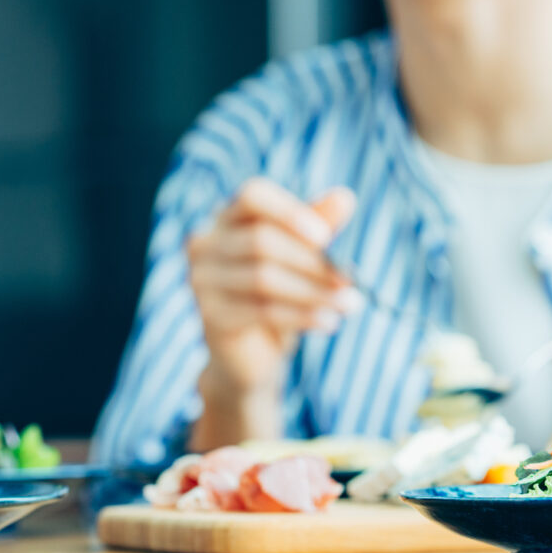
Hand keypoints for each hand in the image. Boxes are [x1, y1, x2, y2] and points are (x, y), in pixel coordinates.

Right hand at [186, 178, 357, 446]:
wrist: (252, 356)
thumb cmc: (277, 297)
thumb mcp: (300, 258)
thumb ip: (316, 226)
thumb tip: (345, 197)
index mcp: (227, 218)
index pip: (252, 195)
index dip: (288, 212)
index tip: (325, 237)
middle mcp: (206, 244)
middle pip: (262, 240)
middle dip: (312, 261)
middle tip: (349, 279)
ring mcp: (202, 280)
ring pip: (264, 277)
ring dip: (314, 291)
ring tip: (349, 303)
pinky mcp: (210, 316)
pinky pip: (262, 311)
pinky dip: (302, 315)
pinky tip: (329, 322)